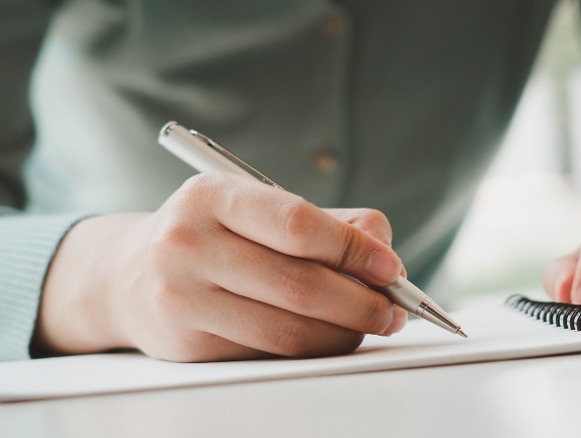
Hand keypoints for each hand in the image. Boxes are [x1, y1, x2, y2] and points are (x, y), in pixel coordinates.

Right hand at [34, 173, 407, 360]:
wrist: (132, 275)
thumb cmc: (214, 235)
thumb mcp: (258, 206)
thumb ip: (327, 222)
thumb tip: (384, 251)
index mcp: (212, 195)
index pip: (297, 224)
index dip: (353, 250)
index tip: (391, 268)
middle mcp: (188, 243)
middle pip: (298, 285)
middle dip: (361, 303)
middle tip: (394, 310)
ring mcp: (182, 297)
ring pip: (287, 330)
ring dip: (343, 333)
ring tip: (368, 325)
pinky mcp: (187, 343)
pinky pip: (268, 353)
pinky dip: (310, 348)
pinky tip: (328, 336)